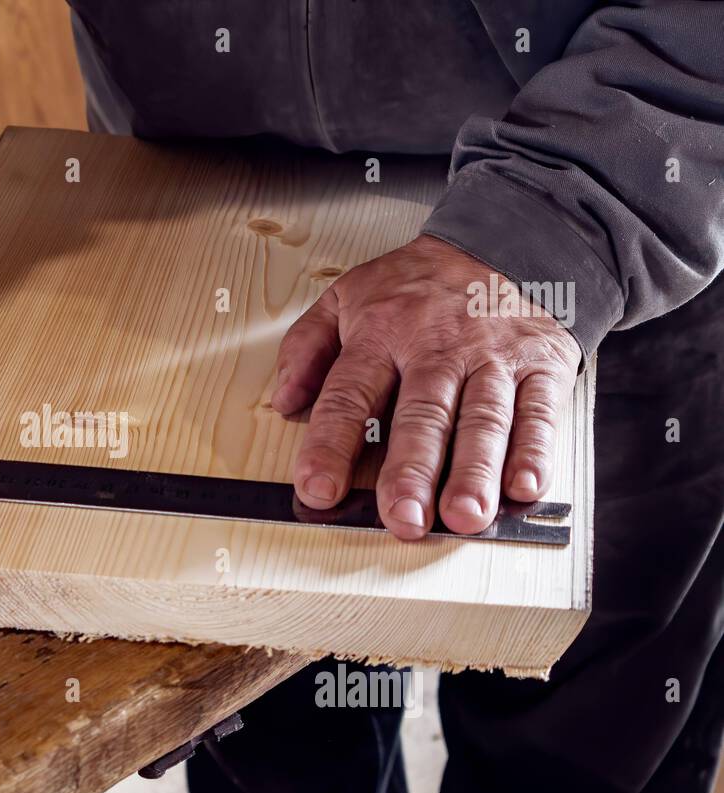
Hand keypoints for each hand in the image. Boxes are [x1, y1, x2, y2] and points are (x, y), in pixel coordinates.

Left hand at [271, 235, 580, 539]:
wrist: (507, 241)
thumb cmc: (420, 284)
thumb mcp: (347, 296)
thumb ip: (307, 346)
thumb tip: (284, 401)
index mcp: (382, 333)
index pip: (349, 395)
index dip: (331, 445)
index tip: (317, 489)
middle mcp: (438, 349)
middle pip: (422, 414)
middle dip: (412, 470)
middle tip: (402, 517)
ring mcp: (493, 359)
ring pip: (483, 419)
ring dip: (475, 471)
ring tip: (464, 514)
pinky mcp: (542, 367)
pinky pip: (540, 411)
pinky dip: (536, 450)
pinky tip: (524, 485)